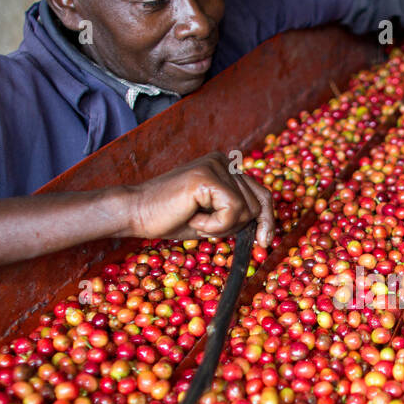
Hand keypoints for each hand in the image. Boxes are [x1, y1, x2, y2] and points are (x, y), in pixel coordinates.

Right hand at [124, 152, 275, 246]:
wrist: (136, 213)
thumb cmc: (171, 218)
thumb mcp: (214, 218)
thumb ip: (237, 215)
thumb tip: (266, 229)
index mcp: (226, 167)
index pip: (261, 194)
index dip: (267, 220)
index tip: (265, 242)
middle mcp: (224, 162)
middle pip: (257, 205)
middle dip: (235, 226)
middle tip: (204, 224)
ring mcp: (216, 166)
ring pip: (245, 210)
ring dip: (221, 226)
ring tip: (195, 218)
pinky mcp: (207, 176)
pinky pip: (232, 211)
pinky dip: (215, 225)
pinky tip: (193, 217)